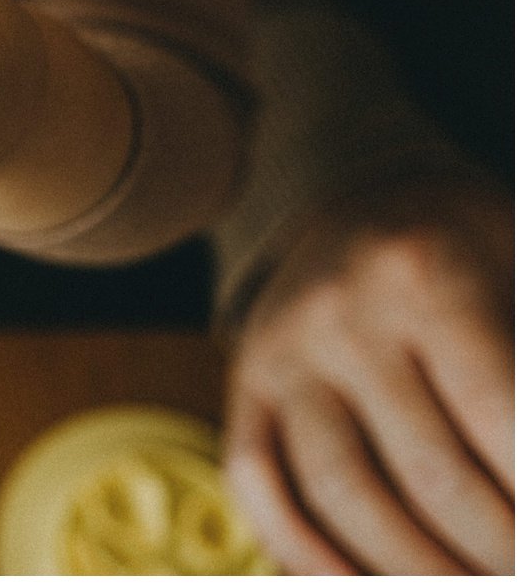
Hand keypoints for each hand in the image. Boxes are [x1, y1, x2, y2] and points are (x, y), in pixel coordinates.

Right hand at [223, 177, 513, 573]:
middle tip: (523, 574)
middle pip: (430, 476)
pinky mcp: (246, 386)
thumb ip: (524, 371)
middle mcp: (340, 315)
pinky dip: (308, 556)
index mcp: (426, 275)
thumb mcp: (523, 272)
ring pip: (342, 496)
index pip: (500, 421)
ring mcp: (281, 353)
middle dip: (498, 553)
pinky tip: (363, 583)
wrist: (364, 196)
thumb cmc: (474, 252)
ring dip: (416, 572)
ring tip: (473, 585)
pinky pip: (260, 487)